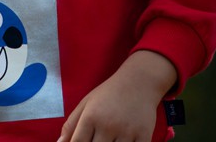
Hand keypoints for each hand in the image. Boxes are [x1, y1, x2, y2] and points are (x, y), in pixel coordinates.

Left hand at [58, 51, 176, 141]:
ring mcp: (126, 132)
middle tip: (97, 139)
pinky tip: (123, 141)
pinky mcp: (143, 136)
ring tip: (108, 140)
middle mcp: (107, 125)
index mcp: (91, 116)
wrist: (139, 81)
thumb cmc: (109, 93)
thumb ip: (72, 124)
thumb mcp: (87, 102)